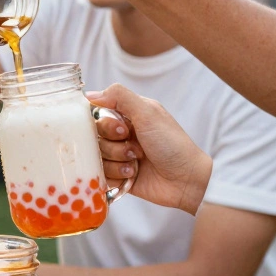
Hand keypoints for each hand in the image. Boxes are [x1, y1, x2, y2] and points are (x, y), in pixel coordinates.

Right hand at [88, 84, 211, 214]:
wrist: (186, 180)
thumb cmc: (172, 144)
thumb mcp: (148, 113)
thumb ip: (120, 96)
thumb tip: (89, 94)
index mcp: (128, 115)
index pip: (97, 113)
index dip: (104, 123)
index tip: (122, 129)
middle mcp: (121, 133)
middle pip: (95, 136)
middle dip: (113, 144)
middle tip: (134, 148)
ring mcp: (119, 154)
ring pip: (97, 155)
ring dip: (117, 160)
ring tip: (136, 163)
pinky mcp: (117, 174)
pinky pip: (100, 173)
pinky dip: (116, 174)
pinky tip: (132, 174)